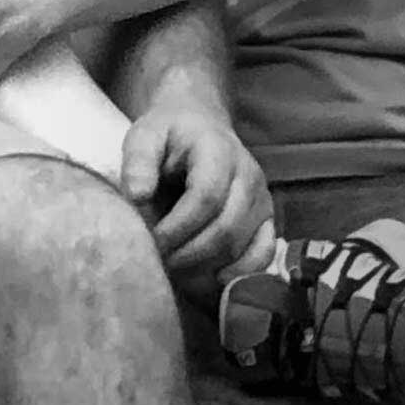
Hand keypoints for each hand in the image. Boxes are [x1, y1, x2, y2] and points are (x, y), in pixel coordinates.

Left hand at [120, 103, 270, 292]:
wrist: (200, 125)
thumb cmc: (168, 135)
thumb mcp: (145, 136)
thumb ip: (138, 163)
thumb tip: (137, 195)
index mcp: (218, 150)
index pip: (206, 197)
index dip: (177, 227)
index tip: (151, 241)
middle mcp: (248, 175)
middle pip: (226, 228)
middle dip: (188, 254)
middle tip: (159, 262)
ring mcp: (262, 199)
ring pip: (241, 246)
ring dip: (206, 267)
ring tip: (176, 269)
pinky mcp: (267, 219)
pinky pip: (264, 253)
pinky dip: (240, 273)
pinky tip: (212, 279)